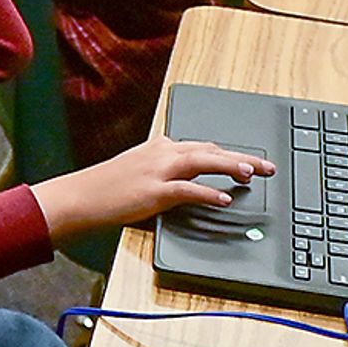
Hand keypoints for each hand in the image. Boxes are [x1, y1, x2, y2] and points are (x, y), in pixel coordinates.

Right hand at [36, 138, 278, 243]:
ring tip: (253, 174)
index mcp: (160, 147)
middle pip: (210, 150)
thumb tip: (192, 180)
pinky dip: (208, 194)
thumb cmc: (107, 187)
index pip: (203, 146)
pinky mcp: (154, 191)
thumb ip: (165, 170)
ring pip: (203, 162)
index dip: (230, 154)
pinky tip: (223, 200)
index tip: (250, 161)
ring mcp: (158, 170)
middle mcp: (162, 153)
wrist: (80, 196)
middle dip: (241, 157)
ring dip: (231, 166)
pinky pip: (187, 190)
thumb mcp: (139, 170)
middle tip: (267, 166)